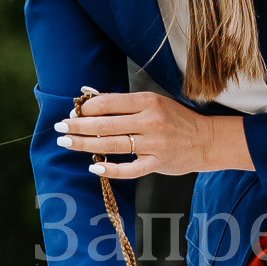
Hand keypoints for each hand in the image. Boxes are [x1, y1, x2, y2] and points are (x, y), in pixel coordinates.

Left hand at [56, 88, 252, 178]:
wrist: (207, 141)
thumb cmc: (177, 120)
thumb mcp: (154, 103)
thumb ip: (124, 103)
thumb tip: (89, 96)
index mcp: (148, 102)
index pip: (108, 103)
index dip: (86, 108)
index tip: (72, 112)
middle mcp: (150, 121)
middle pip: (105, 125)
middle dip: (78, 126)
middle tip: (59, 128)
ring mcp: (154, 144)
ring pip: (112, 145)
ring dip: (85, 145)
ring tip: (67, 142)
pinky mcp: (158, 163)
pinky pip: (129, 169)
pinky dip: (110, 169)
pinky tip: (94, 167)